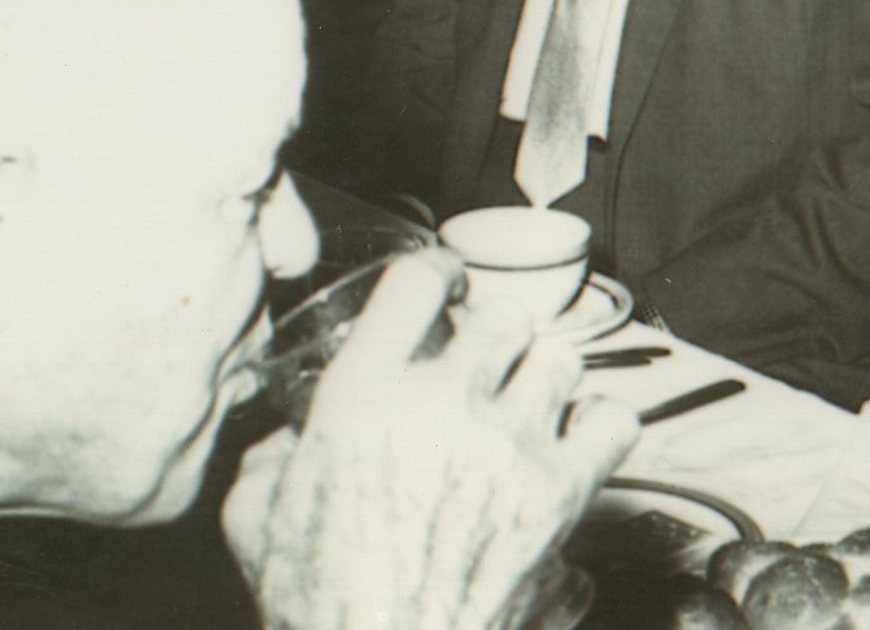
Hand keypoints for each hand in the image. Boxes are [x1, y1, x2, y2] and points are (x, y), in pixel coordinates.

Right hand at [223, 250, 638, 629]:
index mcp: (364, 396)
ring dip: (543, 376)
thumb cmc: (319, 604)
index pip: (418, 281)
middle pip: (500, 314)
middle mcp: (443, 406)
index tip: (443, 285)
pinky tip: (574, 440)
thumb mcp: (257, 518)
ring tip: (529, 399)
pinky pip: (612, 423)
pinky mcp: (558, 496)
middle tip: (483, 357)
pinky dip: (599, 426)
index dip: (435, 273)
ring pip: (559, 358)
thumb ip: (271, 458)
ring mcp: (509, 447)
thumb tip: (289, 441)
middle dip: (491, 333)